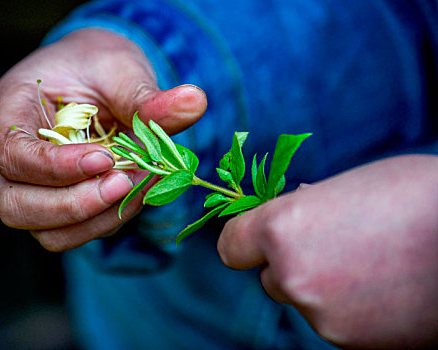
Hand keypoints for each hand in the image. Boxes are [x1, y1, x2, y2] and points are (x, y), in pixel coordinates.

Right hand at [0, 28, 206, 250]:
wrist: (98, 77)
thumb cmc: (100, 65)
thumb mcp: (121, 70)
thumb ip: (149, 97)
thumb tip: (196, 102)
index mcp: (11, 111)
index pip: (13, 155)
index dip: (56, 167)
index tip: (106, 159)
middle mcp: (11, 157)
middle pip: (16, 206)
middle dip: (75, 204)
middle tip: (125, 182)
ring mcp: (34, 186)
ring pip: (47, 230)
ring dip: (97, 218)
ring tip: (140, 185)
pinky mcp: (62, 202)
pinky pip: (77, 230)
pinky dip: (110, 219)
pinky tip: (140, 192)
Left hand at [218, 155, 437, 348]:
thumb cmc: (414, 196)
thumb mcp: (347, 186)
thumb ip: (306, 207)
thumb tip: (293, 211)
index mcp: (283, 229)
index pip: (232, 245)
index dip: (245, 239)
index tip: (259, 236)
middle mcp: (292, 277)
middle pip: (270, 276)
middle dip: (291, 263)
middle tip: (332, 245)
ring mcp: (323, 316)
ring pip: (303, 299)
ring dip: (322, 285)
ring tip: (369, 263)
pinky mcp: (353, 342)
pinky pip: (333, 320)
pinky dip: (348, 307)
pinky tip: (382, 287)